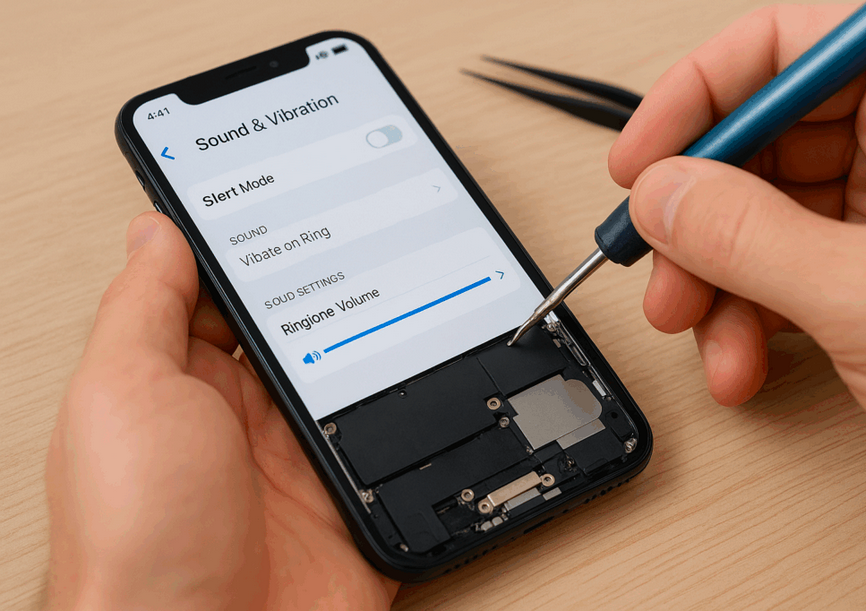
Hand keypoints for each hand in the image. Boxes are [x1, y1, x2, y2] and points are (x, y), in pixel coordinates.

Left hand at [45, 213, 397, 609]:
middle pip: (298, 331)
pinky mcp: (349, 501)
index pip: (223, 295)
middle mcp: (241, 419)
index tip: (294, 199)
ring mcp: (299, 460)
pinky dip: (416, 419)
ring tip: (420, 293)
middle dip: (335, 289)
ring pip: (352, 380)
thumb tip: (157, 231)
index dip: (255, 249)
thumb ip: (144, 307)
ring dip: (382, 349)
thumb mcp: (124, 392)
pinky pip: (394, 446)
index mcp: (181, 384)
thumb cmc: (138, 534)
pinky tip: (434, 380)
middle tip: (375, 233)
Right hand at [609, 4, 865, 462]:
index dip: (699, 96)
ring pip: (762, 215)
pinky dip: (747, 316)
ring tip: (698, 330)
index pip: (792, 46)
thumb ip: (752, 238)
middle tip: (658, 260)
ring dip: (713, 280)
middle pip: (765, 140)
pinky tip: (741, 358)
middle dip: (698, 215)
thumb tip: (662, 195)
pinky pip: (783, 270)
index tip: (641, 157)